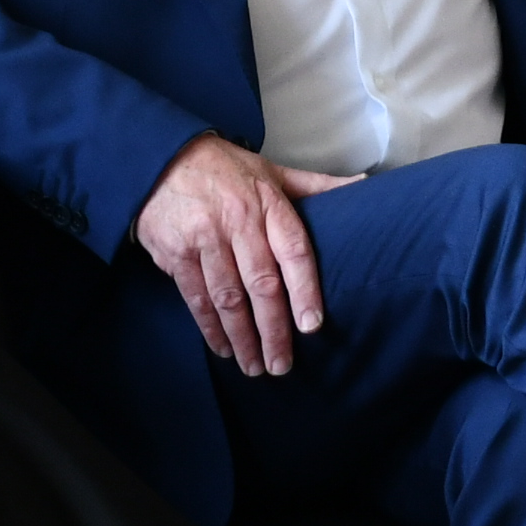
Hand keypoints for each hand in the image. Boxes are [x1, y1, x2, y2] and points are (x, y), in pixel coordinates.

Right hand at [134, 134, 356, 375]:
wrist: (161, 158)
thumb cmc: (226, 169)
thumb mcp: (272, 172)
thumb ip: (316, 186)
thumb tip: (364, 184)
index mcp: (268, 204)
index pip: (294, 251)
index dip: (305, 290)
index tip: (312, 325)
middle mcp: (237, 222)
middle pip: (261, 284)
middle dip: (273, 330)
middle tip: (281, 365)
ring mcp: (204, 239)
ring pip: (228, 298)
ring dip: (242, 337)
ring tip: (255, 366)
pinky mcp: (176, 253)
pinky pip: (196, 297)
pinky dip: (210, 327)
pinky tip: (223, 348)